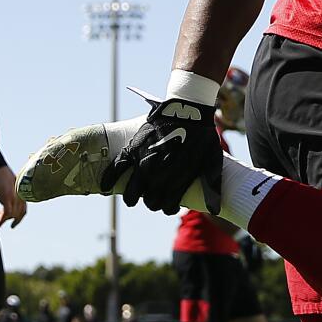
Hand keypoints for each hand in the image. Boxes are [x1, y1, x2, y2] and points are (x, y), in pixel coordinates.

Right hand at [0, 166, 27, 227]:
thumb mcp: (8, 185)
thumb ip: (10, 194)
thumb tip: (6, 202)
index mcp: (22, 193)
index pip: (23, 210)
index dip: (18, 218)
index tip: (13, 224)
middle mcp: (21, 195)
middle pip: (19, 214)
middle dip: (10, 220)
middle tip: (0, 223)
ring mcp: (14, 196)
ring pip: (12, 214)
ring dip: (3, 219)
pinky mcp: (7, 196)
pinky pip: (7, 212)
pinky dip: (2, 219)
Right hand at [103, 94, 220, 213]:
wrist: (189, 110)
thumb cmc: (203, 136)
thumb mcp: (212, 162)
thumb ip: (211, 187)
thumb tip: (214, 211)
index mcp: (178, 179)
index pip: (167, 207)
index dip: (168, 208)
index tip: (170, 204)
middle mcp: (158, 174)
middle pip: (150, 203)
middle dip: (153, 202)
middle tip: (155, 196)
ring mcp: (143, 162)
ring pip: (132, 193)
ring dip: (133, 197)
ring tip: (135, 196)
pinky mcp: (133, 148)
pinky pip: (116, 168)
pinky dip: (110, 179)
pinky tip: (107, 187)